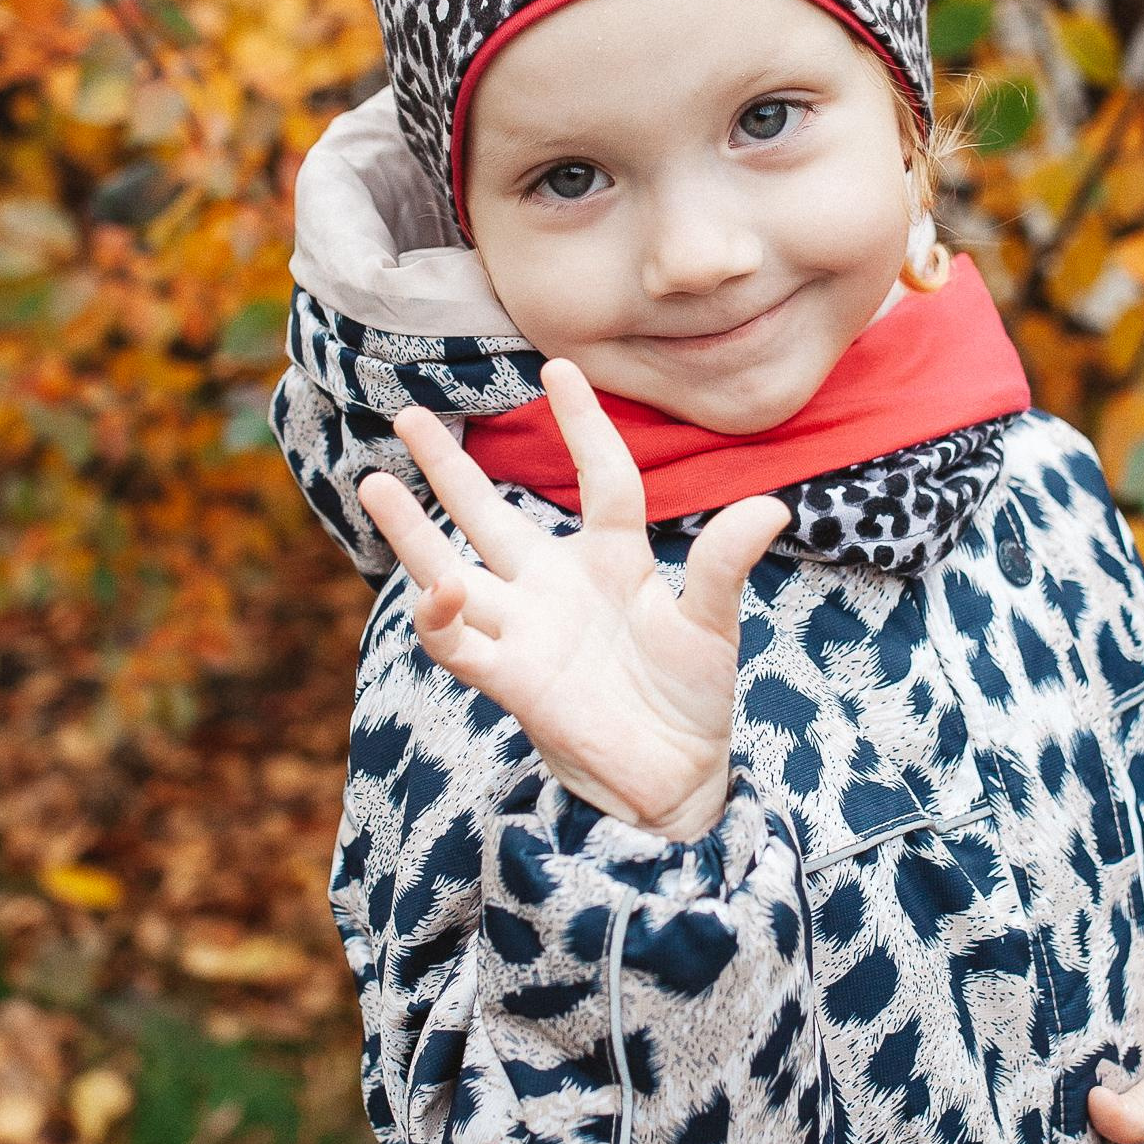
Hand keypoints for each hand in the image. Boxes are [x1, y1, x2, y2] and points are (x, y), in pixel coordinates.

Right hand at [355, 359, 787, 843]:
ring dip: (412, 531)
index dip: (583, 425)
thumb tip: (773, 507)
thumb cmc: (692, 698)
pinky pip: (459, 641)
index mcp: (615, 561)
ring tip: (370, 480)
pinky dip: (440, 615)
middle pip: (492, 514)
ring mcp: (528, 629)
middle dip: (448, 468)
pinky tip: (432, 582)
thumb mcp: (713, 625)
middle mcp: (558, 586)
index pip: (601, 480)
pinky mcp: (511, 678)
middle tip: (408, 415)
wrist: (676, 777)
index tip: (559, 367)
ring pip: (453, 569)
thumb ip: (723, 565)